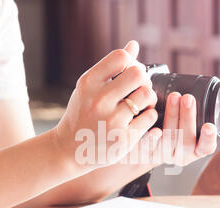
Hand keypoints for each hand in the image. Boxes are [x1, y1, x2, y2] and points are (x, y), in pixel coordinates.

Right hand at [55, 41, 157, 170]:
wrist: (69, 150)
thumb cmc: (82, 114)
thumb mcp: (89, 89)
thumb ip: (110, 68)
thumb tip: (134, 45)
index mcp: (88, 83)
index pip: (120, 57)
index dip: (132, 62)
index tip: (131, 73)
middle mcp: (99, 100)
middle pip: (138, 74)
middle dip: (143, 80)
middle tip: (139, 89)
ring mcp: (111, 120)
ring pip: (147, 95)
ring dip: (149, 98)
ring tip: (142, 105)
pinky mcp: (123, 138)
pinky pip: (150, 117)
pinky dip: (149, 116)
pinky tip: (140, 120)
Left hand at [126, 78, 219, 166]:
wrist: (148, 142)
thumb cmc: (180, 124)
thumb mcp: (198, 115)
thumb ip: (216, 101)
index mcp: (197, 148)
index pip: (206, 147)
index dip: (208, 138)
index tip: (209, 126)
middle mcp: (182, 155)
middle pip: (186, 140)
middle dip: (188, 118)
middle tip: (187, 97)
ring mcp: (164, 156)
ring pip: (169, 140)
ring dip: (172, 117)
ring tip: (173, 96)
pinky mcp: (147, 154)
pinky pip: (148, 147)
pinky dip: (151, 137)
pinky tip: (153, 125)